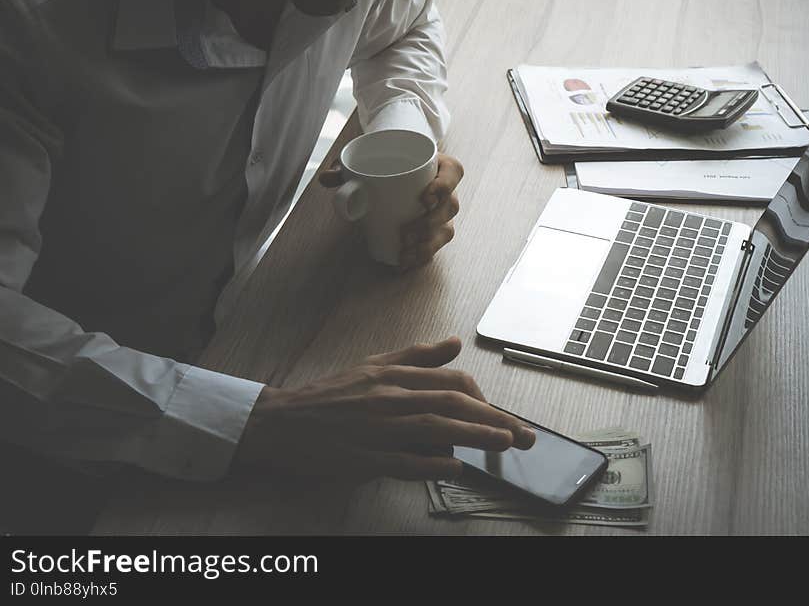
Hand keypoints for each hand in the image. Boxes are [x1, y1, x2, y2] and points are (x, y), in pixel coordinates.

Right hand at [233, 337, 534, 480]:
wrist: (278, 421)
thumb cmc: (327, 396)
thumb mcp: (372, 366)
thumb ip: (415, 357)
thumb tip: (454, 344)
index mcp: (392, 375)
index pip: (451, 381)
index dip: (483, 397)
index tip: (501, 416)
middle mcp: (388, 397)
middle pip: (451, 402)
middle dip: (495, 418)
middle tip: (526, 436)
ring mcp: (375, 427)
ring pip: (434, 427)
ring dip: (474, 435)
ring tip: (505, 444)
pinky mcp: (360, 457)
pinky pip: (401, 460)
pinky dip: (430, 463)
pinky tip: (455, 467)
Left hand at [319, 153, 464, 270]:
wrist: (398, 169)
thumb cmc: (389, 162)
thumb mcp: (371, 159)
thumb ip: (348, 167)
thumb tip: (326, 178)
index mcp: (440, 166)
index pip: (454, 173)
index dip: (444, 187)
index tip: (425, 198)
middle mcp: (447, 191)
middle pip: (450, 207)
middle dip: (429, 225)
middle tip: (405, 233)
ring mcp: (443, 213)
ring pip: (446, 230)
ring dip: (426, 246)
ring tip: (404, 254)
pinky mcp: (436, 230)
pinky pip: (436, 246)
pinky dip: (420, 257)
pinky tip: (405, 264)